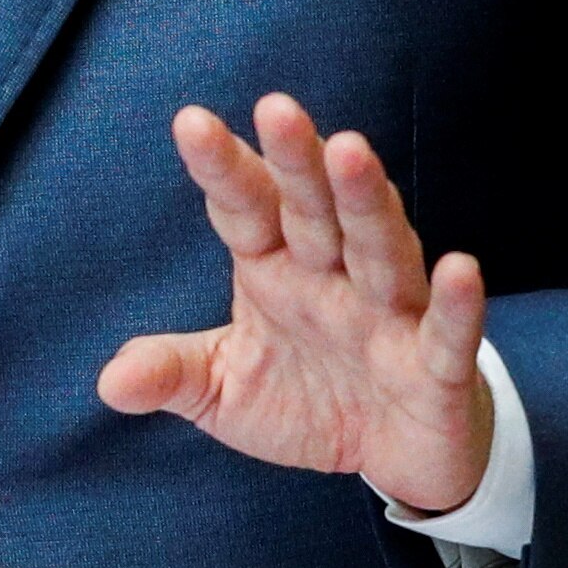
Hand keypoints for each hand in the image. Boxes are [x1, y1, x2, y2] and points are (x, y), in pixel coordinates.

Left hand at [95, 94, 492, 516]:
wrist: (394, 458)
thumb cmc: (309, 402)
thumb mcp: (226, 392)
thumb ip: (173, 374)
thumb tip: (108, 381)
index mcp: (278, 270)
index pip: (247, 210)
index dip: (224, 170)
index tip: (191, 123)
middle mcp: (334, 278)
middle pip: (315, 210)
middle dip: (297, 162)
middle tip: (276, 108)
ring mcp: (389, 316)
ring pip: (380, 249)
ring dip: (367, 203)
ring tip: (350, 151)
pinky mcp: (437, 366)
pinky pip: (446, 331)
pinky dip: (455, 304)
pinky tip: (459, 269)